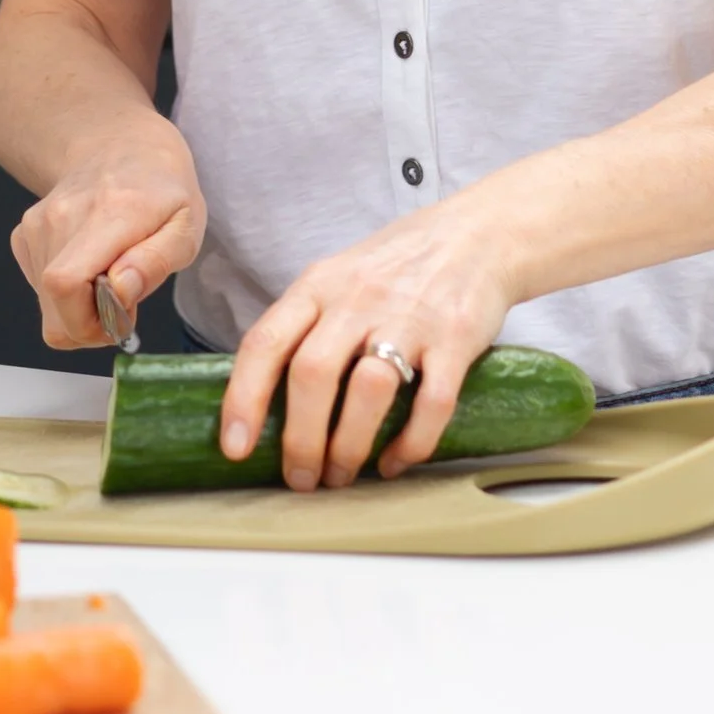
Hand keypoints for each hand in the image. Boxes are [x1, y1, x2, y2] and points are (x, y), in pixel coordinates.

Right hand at [10, 135, 206, 351]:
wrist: (120, 145)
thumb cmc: (161, 189)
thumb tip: (120, 290)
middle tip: (123, 304)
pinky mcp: (24, 235)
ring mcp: (36, 225)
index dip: (89, 322)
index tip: (123, 317)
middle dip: (91, 326)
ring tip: (110, 279)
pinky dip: (65, 295)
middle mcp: (61, 217)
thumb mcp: (186, 226)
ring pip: (46, 305)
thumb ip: (156, 260)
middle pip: (53, 308)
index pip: (65, 283)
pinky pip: (40, 290)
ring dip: (80, 310)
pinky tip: (90, 267)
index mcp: (108, 214)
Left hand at [219, 195, 518, 487]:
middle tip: (301, 479)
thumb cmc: (398, 265)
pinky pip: (431, 403)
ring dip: (350, 446)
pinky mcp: (455, 339)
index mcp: (319, 285)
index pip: (266, 342)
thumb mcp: (339, 277)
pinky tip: (394, 462)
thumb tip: (267, 398)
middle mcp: (358, 299)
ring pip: (369, 391)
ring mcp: (409, 319)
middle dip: (301, 440)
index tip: (235, 448)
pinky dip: (410, 444)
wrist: (478, 233)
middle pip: (313, 373)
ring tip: (342, 475)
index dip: (243, 399)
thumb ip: (307, 325)